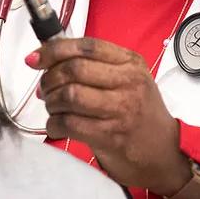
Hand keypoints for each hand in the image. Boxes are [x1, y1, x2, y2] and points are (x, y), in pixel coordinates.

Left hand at [26, 37, 191, 196]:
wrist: (164, 152)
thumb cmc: (139, 112)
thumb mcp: (127, 78)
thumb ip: (94, 65)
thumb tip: (46, 57)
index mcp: (130, 62)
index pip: (86, 46)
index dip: (55, 50)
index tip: (35, 58)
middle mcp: (129, 82)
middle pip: (74, 69)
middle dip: (50, 78)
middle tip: (44, 88)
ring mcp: (121, 109)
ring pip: (70, 95)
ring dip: (51, 102)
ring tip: (52, 106)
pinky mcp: (111, 135)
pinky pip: (70, 124)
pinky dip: (54, 124)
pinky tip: (56, 125)